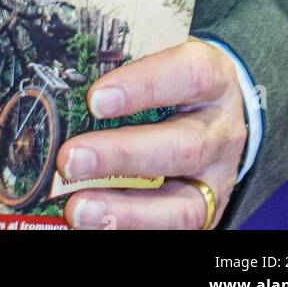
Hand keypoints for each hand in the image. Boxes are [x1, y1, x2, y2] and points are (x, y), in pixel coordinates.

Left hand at [56, 36, 246, 229]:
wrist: (218, 110)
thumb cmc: (176, 79)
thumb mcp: (164, 58)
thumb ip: (127, 66)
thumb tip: (66, 85)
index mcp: (214, 78)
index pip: (188, 75)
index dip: (142, 87)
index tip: (95, 99)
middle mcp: (221, 131)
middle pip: (183, 146)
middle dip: (121, 156)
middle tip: (71, 159)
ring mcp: (218, 178)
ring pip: (182, 204)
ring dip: (126, 210)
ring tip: (79, 208)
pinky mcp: (207, 212)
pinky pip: (173, 229)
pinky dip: (132, 227)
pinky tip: (97, 224)